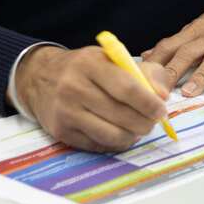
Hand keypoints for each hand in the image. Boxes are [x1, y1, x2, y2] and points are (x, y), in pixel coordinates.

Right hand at [13, 45, 171, 151]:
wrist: (40, 77)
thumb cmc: (84, 67)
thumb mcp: (111, 58)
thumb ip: (143, 72)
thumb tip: (163, 95)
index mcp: (90, 63)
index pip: (126, 87)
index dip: (149, 102)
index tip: (161, 110)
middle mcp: (74, 87)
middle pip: (120, 114)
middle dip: (144, 123)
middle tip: (153, 122)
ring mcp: (66, 111)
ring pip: (110, 134)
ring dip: (132, 136)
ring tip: (138, 129)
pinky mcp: (61, 132)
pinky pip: (97, 145)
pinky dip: (115, 143)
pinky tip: (120, 134)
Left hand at [143, 0, 203, 96]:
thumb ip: (180, 41)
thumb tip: (152, 54)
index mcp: (199, 29)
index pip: (172, 43)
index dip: (157, 60)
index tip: (142, 76)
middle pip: (189, 51)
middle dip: (172, 70)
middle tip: (159, 90)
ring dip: (200, 75)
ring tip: (188, 92)